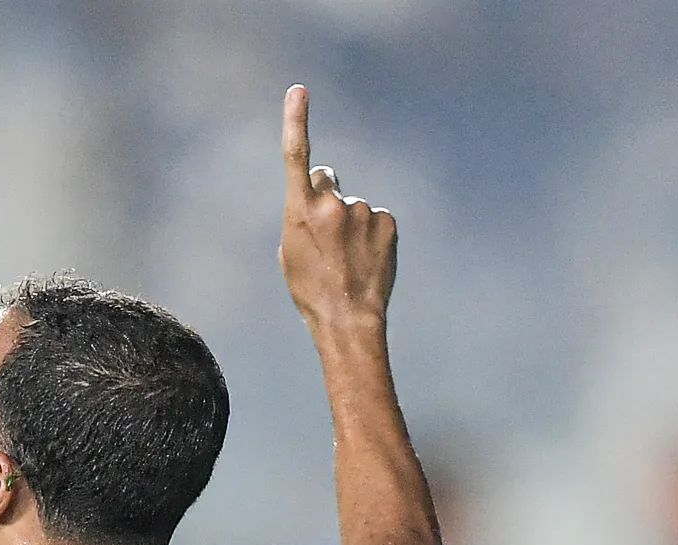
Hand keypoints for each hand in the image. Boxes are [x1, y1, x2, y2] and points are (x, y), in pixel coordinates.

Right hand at [278, 86, 396, 333]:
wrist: (347, 319)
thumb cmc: (311, 290)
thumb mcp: (291, 252)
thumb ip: (301, 216)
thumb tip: (317, 203)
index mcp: (300, 210)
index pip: (297, 156)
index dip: (296, 121)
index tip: (299, 91)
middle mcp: (331, 204)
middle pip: (328, 179)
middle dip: (327, 195)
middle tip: (328, 234)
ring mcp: (362, 212)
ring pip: (354, 206)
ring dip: (352, 225)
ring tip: (349, 259)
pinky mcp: (387, 222)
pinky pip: (377, 220)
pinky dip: (374, 236)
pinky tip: (368, 260)